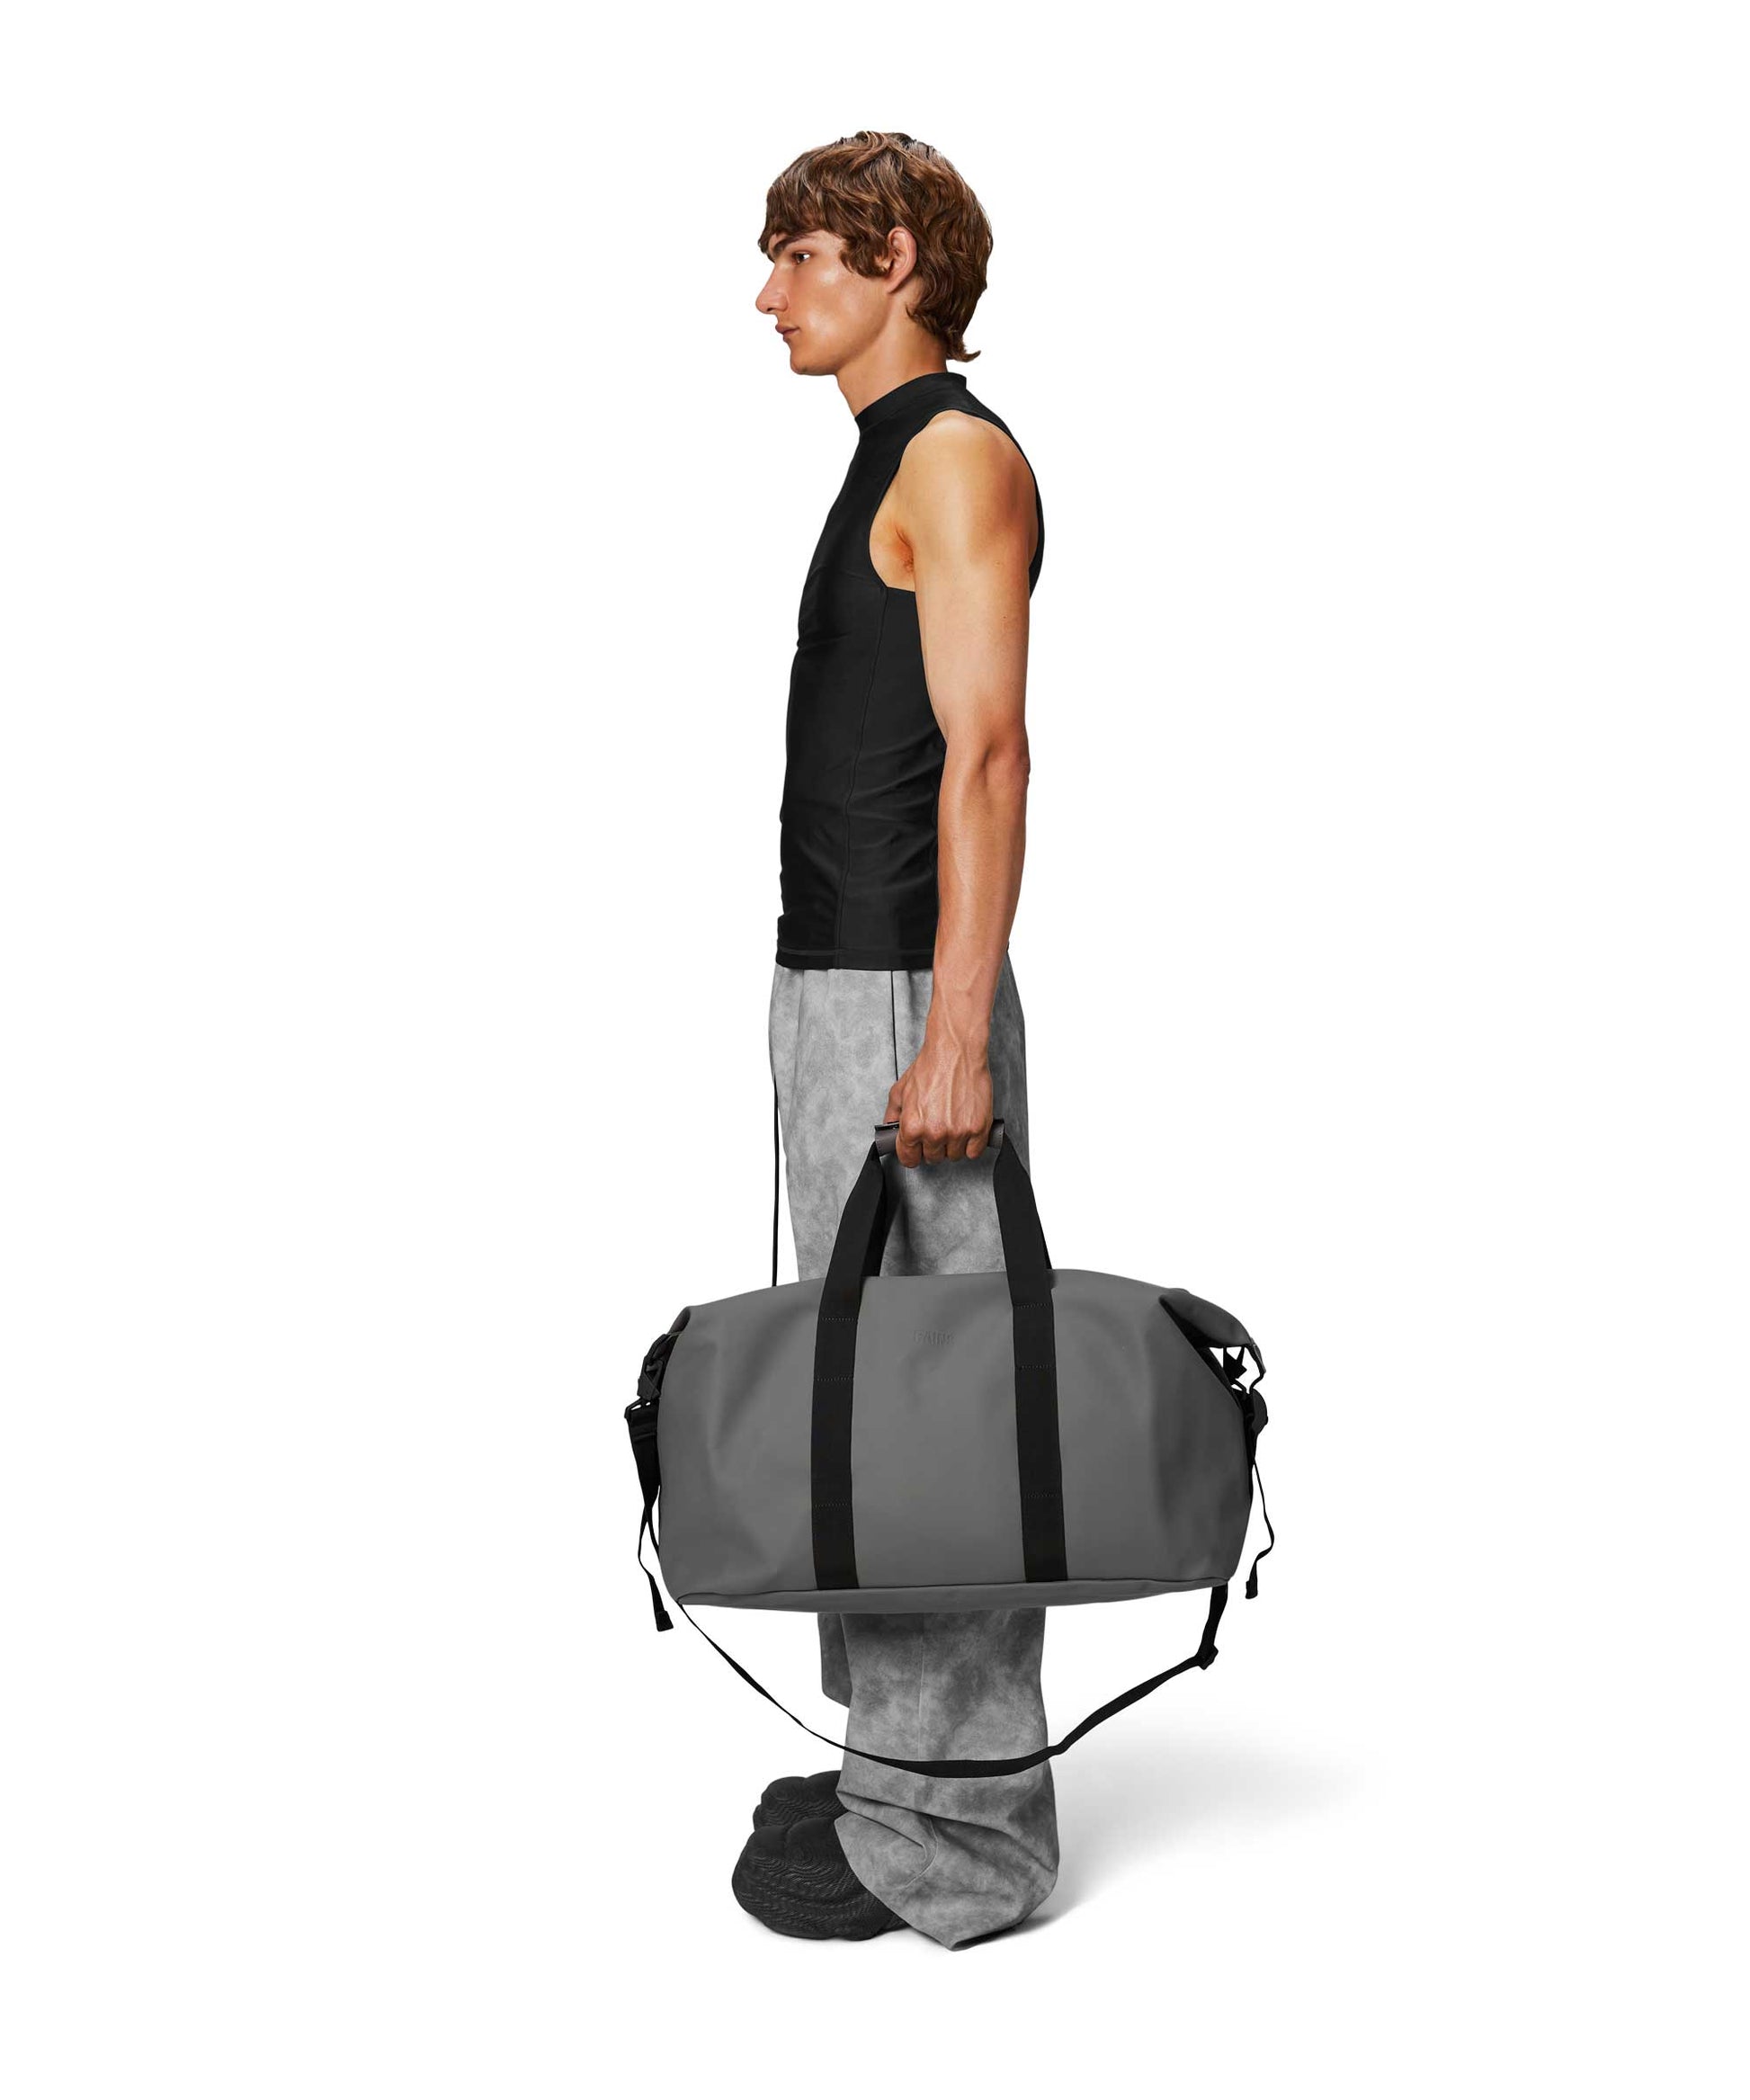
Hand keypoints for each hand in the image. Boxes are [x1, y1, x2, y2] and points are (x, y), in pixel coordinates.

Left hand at [884, 1033, 994, 1166]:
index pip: (909, 1159)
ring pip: (954, 1156)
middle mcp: (935, 1133)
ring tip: (952, 1124)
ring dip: (953, 1145)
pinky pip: (974, 1152)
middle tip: (937, 1128)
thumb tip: (891, 1130)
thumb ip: (892, 1114)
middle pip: (933, 1158)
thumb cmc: (931, 1066)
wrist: (956, 1051)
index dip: (912, 1153)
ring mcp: (958, 1133)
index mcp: (912, 1127)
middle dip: (933, 1146)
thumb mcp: (900, 1090)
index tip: (916, 1150)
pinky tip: (966, 1128)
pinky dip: (971, 1144)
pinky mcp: (978, 1128)